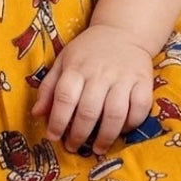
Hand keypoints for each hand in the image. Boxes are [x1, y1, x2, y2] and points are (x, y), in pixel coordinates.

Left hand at [30, 25, 153, 154]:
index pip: (64, 98)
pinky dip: (131, 124)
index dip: (57, 121)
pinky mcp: (143, 81)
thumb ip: (49, 87)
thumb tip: (36, 114)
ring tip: (97, 149)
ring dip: (105, 137)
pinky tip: (122, 131)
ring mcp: (123, 77)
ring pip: (115, 114)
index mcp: (76, 67)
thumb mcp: (63, 61)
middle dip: (79, 135)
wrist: (122, 31)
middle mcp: (100, 73)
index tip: (53, 137)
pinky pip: (140, 108)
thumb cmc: (87, 51)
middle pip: (88, 111)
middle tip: (73, 147)